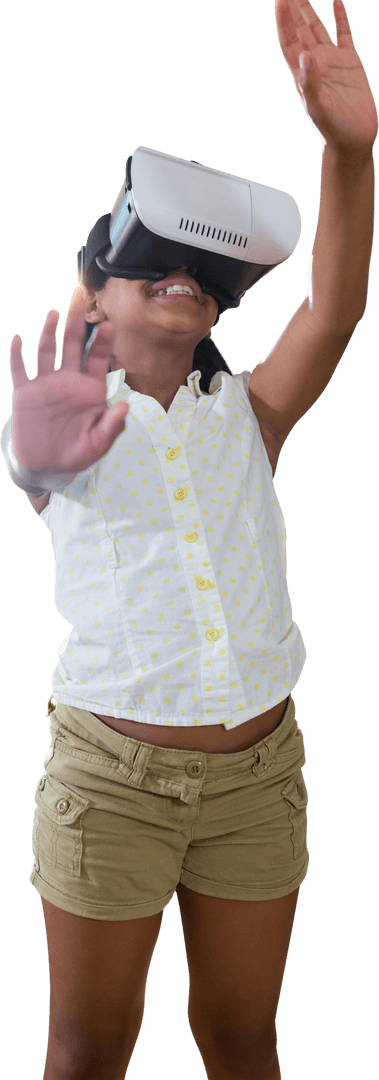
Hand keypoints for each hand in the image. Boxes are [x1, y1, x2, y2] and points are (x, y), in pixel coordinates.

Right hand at [9, 284, 128, 472]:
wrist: (45, 465)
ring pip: (47, 351)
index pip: (97, 359)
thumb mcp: (97, 445)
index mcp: (89, 390)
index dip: (102, 342)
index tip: (108, 325)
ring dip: (49, 332)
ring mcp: (45, 385)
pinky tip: (17, 339)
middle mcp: (67, 381)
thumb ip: (111, 426)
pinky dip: (17, 355)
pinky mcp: (25, 394)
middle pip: (72, 344)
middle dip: (76, 320)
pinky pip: (19, 370)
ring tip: (54, 313)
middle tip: (81, 295)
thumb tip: (125, 406)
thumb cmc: (75, 453)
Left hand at [275, 0, 377, 157]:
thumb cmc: (333, 130)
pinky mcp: (351, 61)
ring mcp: (332, 60)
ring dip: (309, 8)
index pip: (288, 40)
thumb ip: (310, 84)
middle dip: (292, 8)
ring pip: (317, 27)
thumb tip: (305, 56)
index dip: (283, 20)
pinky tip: (336, 1)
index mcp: (302, 73)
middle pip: (299, 29)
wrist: (354, 140)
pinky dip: (340, 17)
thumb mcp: (319, 108)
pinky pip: (344, 33)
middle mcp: (315, 63)